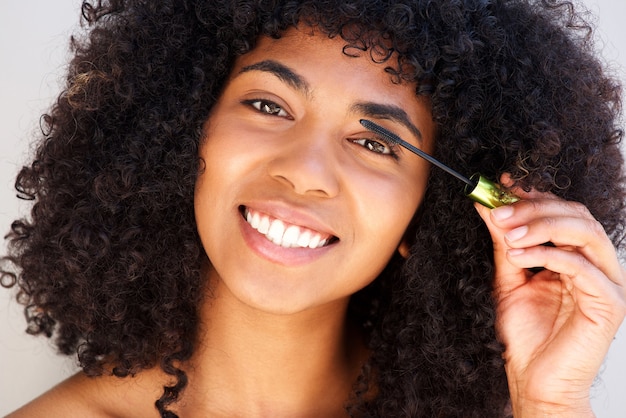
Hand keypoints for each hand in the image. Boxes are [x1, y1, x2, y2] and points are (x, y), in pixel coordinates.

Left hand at [475, 176, 625, 416]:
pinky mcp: (609, 303)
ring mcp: (606, 282)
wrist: (534, 378)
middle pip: (577, 215)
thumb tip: (488, 206)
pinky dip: (547, 254)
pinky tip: (518, 255)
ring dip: (542, 225)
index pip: (563, 212)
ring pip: (585, 232)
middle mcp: (595, 264)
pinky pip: (581, 265)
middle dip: (535, 208)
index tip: (502, 184)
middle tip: (500, 211)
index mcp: (575, 256)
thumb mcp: (509, 278)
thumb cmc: (525, 333)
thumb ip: (504, 243)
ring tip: (508, 233)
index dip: (534, 195)